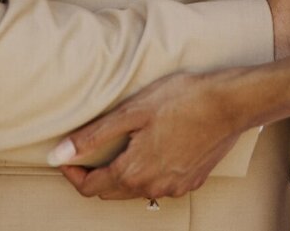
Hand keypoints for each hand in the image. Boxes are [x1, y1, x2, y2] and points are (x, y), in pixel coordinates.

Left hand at [53, 71, 240, 200]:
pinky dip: (150, 172)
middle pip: (112, 191)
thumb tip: (59, 154)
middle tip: (91, 151)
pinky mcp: (191, 182)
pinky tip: (156, 149)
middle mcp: (151, 187)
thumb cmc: (182, 99)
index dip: (74, 174)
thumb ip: (94, 135)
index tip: (67, 158)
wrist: (230, 104)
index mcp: (133, 171)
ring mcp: (174, 188)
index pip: (90, 187)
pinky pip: (161, 184)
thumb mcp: (133, 111)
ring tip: (124, 146)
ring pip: (137, 190)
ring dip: (124, 174)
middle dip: (97, 175)